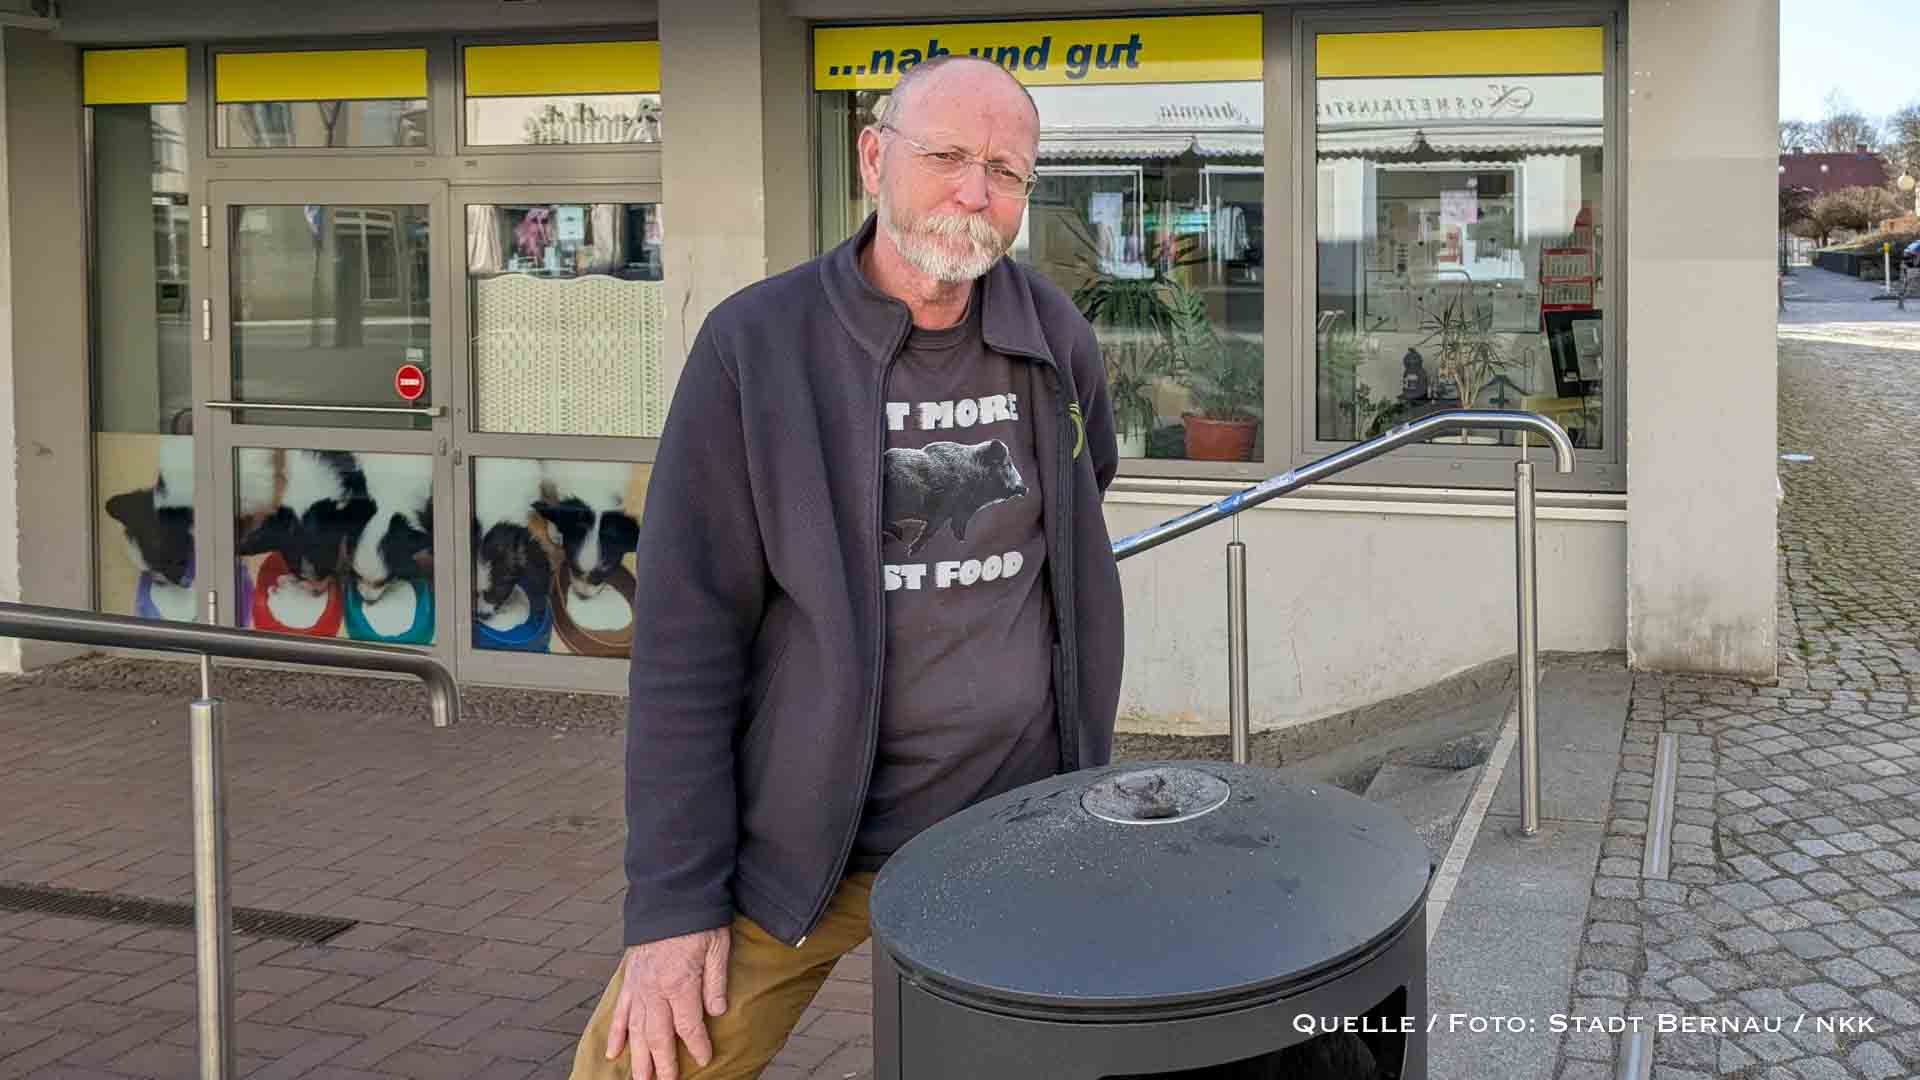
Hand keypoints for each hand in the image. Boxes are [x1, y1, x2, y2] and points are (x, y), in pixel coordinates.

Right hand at [605, 927, 730, 1079]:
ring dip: (638, 1058)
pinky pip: (620, 1012)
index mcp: (680, 983)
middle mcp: (655, 989)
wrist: (669, 895)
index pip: (689, 1025)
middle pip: (658, 1036)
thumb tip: (718, 1012)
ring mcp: (638, 986)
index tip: (703, 1060)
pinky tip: (614, 1052)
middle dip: (663, 1064)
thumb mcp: (717, 947)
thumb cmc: (698, 919)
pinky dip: (616, 1034)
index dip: (696, 1045)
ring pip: (636, 1030)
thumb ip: (715, 982)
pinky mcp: (628, 979)